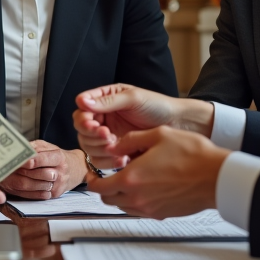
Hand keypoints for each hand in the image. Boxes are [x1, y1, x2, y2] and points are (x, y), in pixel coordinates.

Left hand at [0, 141, 85, 199]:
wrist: (77, 169)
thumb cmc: (59, 157)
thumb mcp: (49, 147)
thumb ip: (36, 147)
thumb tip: (21, 148)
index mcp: (60, 157)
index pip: (45, 159)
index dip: (33, 160)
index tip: (22, 160)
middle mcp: (61, 172)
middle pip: (40, 174)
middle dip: (25, 171)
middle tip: (12, 169)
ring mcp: (59, 185)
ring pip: (39, 185)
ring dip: (25, 181)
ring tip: (14, 177)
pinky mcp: (56, 194)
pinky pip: (40, 194)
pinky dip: (29, 190)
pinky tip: (22, 185)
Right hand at [73, 84, 212, 168]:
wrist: (178, 124)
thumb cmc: (158, 106)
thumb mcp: (133, 99)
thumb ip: (107, 101)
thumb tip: (82, 101)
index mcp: (104, 101)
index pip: (82, 112)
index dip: (84, 120)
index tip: (94, 125)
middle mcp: (104, 119)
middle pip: (82, 132)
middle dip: (93, 136)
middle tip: (108, 137)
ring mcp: (109, 136)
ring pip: (90, 147)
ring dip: (100, 150)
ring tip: (116, 147)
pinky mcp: (116, 151)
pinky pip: (103, 160)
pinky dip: (109, 161)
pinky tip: (123, 158)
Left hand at [87, 127, 229, 218]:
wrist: (217, 176)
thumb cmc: (193, 155)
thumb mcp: (158, 135)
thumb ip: (130, 140)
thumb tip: (114, 146)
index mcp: (131, 178)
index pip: (98, 187)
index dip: (92, 180)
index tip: (94, 173)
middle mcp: (137, 197)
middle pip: (107, 200)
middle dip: (104, 188)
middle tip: (108, 177)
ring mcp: (150, 209)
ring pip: (122, 207)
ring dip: (119, 195)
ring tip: (129, 180)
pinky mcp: (162, 214)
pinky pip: (139, 211)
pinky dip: (135, 202)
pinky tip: (145, 187)